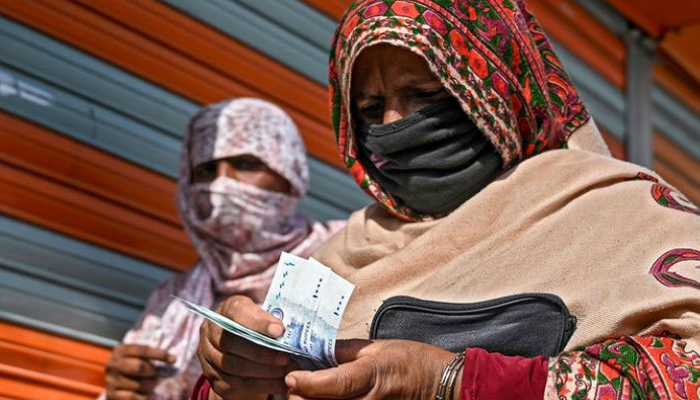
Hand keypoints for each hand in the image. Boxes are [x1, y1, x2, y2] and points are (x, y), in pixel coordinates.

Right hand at [104, 344, 175, 399]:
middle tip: (157, 375)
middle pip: (139, 367)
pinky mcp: (111, 394)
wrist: (115, 385)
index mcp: (121, 350)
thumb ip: (151, 358)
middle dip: (152, 372)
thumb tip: (173, 359)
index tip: (174, 360)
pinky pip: (133, 397)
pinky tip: (145, 394)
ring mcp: (110, 380)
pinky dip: (143, 397)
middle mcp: (113, 364)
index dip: (160, 354)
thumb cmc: (133, 369)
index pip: (143, 350)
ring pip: (138, 384)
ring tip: (149, 385)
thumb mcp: (139, 358)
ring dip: (149, 386)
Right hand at [198, 295, 294, 398]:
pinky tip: (280, 384)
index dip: (258, 321)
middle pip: (231, 342)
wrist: (245, 351)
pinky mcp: (213, 378)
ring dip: (263, 372)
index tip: (280, 330)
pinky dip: (261, 386)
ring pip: (233, 367)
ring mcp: (208, 356)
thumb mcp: (266, 318)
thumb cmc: (261, 330)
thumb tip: (295, 329)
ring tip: (286, 373)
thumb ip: (273, 320)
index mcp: (227, 309)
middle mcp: (211, 330)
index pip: (237, 311)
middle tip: (286, 359)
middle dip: (262, 353)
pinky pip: (235, 385)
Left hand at [286, 339, 459, 399]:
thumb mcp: (378, 347)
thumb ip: (344, 350)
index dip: (307, 383)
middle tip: (293, 388)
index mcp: (373, 374)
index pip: (334, 384)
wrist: (441, 385)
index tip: (290, 377)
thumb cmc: (413, 362)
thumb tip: (315, 350)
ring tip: (305, 395)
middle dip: (301, 399)